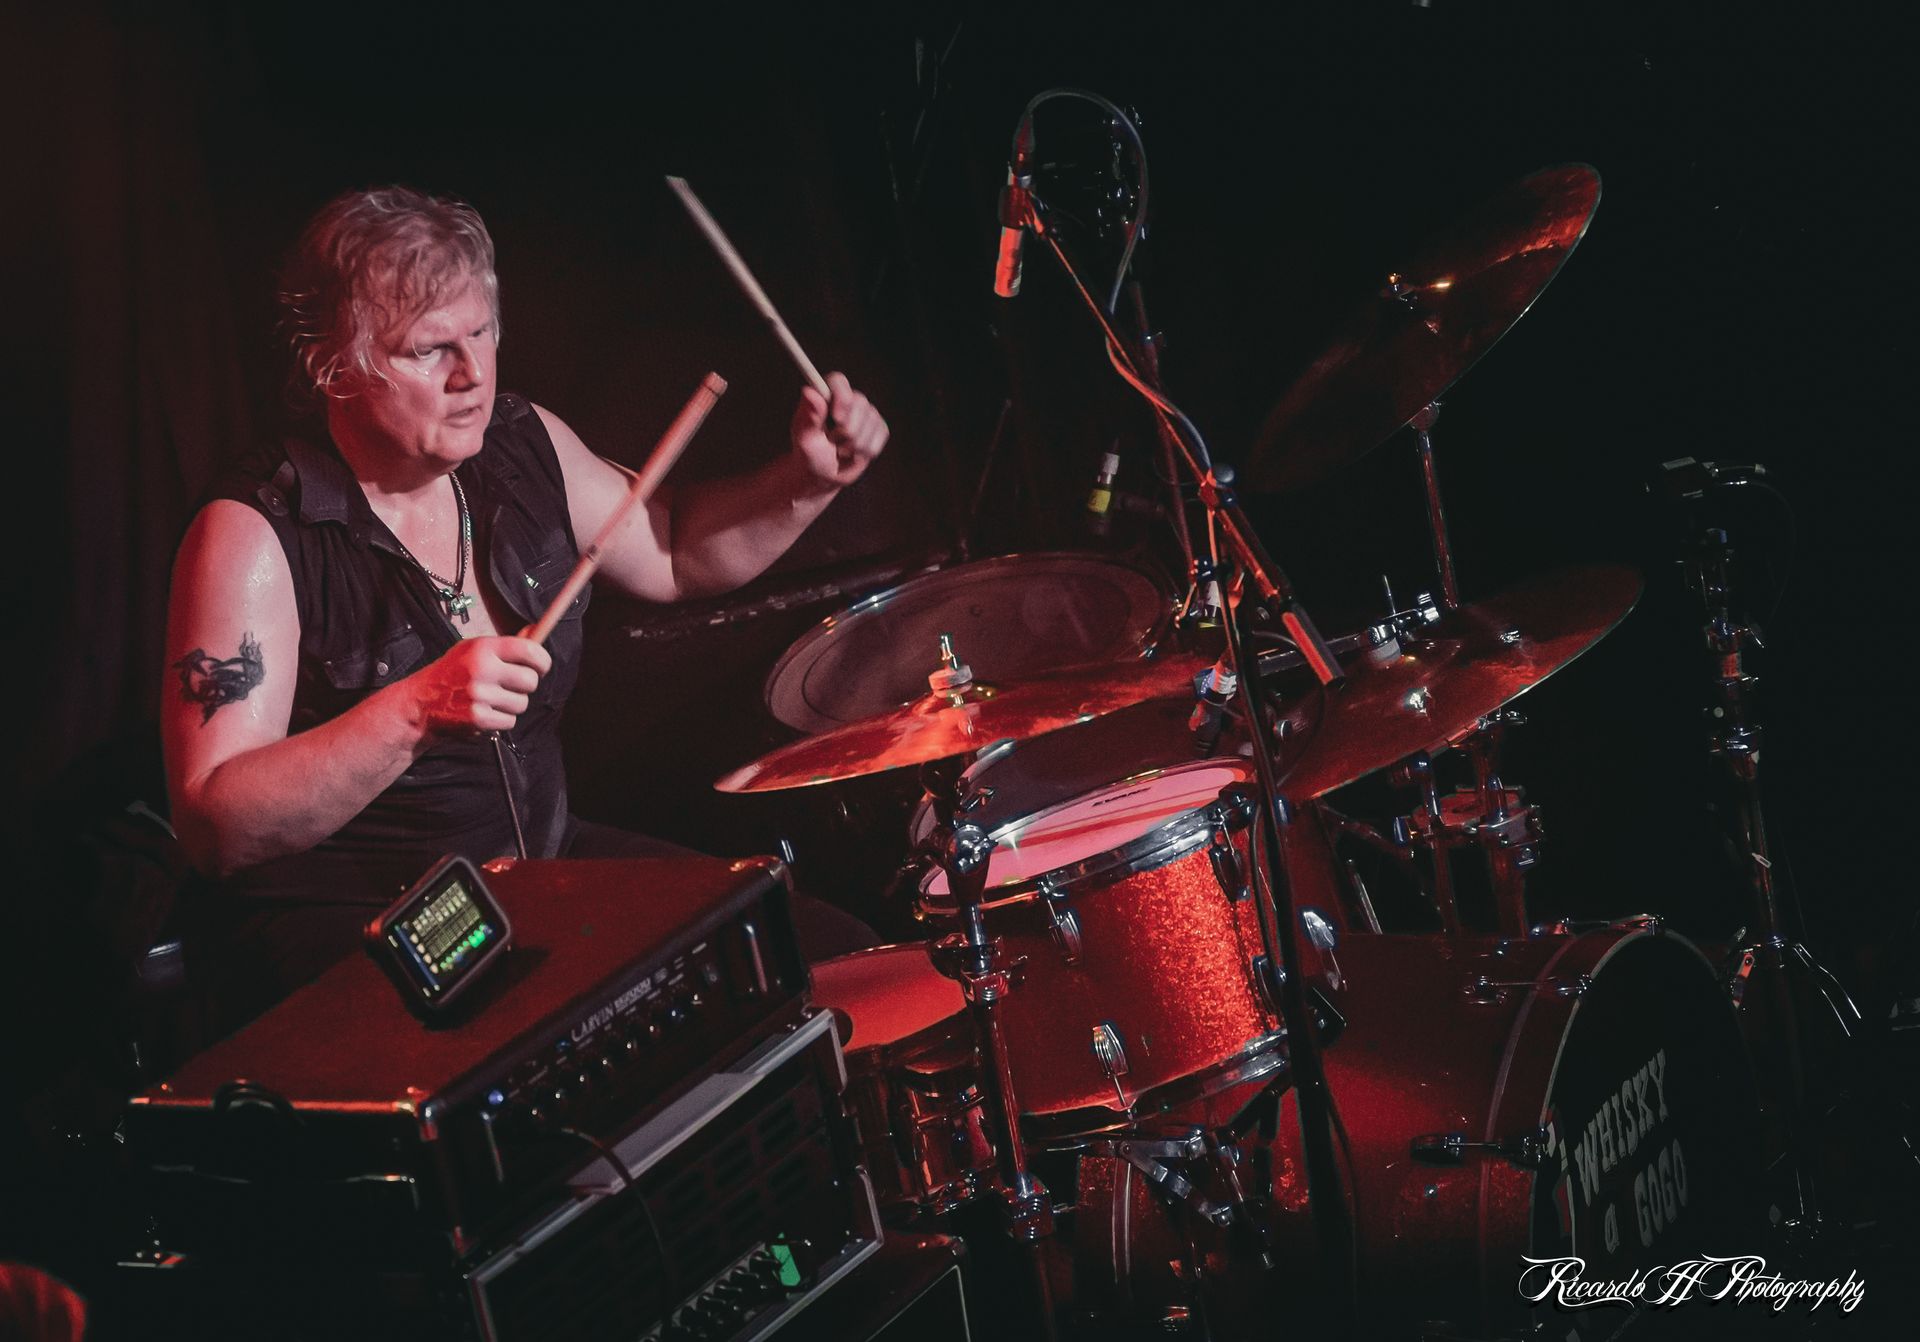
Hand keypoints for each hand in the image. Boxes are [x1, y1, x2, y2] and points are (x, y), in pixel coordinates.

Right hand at [408, 636, 551, 734]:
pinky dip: (501, 721)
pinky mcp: (478, 718)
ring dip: (511, 705)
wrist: (419, 704)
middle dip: (525, 686)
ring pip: (522, 704)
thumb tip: (536, 631)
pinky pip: (509, 721)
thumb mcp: (473, 650)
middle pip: (530, 680)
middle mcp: (482, 668)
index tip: (541, 667)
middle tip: (510, 686)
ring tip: (491, 700)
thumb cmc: (452, 674)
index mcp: (483, 648)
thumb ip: (506, 645)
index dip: (542, 661)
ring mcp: (479, 694)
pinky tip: (485, 713)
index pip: (530, 650)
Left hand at [791, 371, 888, 489]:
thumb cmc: (809, 454)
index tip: (837, 417)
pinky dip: (865, 452)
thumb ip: (808, 416)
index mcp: (826, 396)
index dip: (842, 396)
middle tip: (832, 441)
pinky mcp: (879, 428)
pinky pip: (879, 438)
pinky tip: (854, 453)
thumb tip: (809, 391)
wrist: (823, 474)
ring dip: (854, 445)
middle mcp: (848, 399)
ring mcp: (867, 413)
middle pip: (860, 403)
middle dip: (846, 430)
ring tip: (841, 450)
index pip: (838, 381)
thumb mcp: (804, 438)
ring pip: (871, 423)